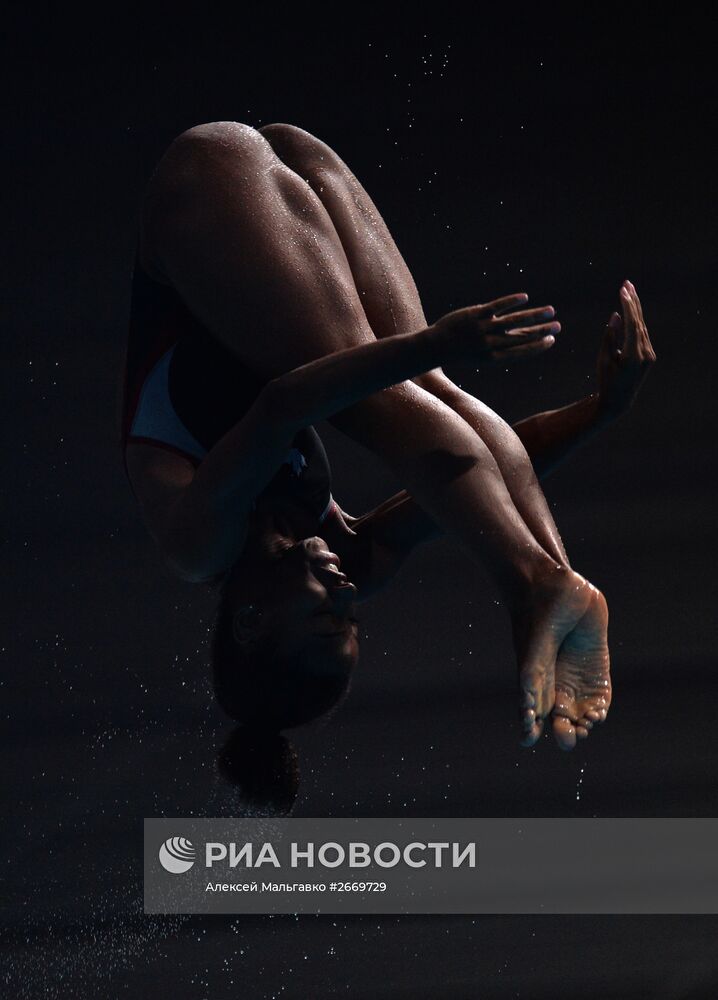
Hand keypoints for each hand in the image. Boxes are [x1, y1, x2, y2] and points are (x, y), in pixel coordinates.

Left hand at [430, 292, 559, 365]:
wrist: (436, 346)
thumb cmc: (460, 351)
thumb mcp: (480, 354)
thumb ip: (499, 346)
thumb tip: (518, 338)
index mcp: (493, 357)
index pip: (521, 351)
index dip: (538, 346)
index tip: (551, 340)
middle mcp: (491, 344)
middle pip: (522, 336)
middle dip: (542, 331)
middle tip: (558, 326)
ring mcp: (484, 329)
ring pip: (514, 321)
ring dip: (534, 315)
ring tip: (550, 310)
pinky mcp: (476, 314)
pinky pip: (497, 307)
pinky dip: (511, 301)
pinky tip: (525, 298)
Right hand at [596, 279, 655, 419]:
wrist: (618, 400)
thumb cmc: (606, 379)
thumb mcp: (603, 359)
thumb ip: (610, 336)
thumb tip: (617, 315)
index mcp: (632, 356)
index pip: (632, 324)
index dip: (628, 306)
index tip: (622, 290)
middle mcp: (645, 354)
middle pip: (640, 322)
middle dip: (633, 302)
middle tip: (627, 284)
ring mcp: (649, 355)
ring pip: (642, 327)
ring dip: (635, 309)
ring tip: (628, 291)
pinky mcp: (649, 356)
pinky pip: (642, 334)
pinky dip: (636, 321)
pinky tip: (631, 309)